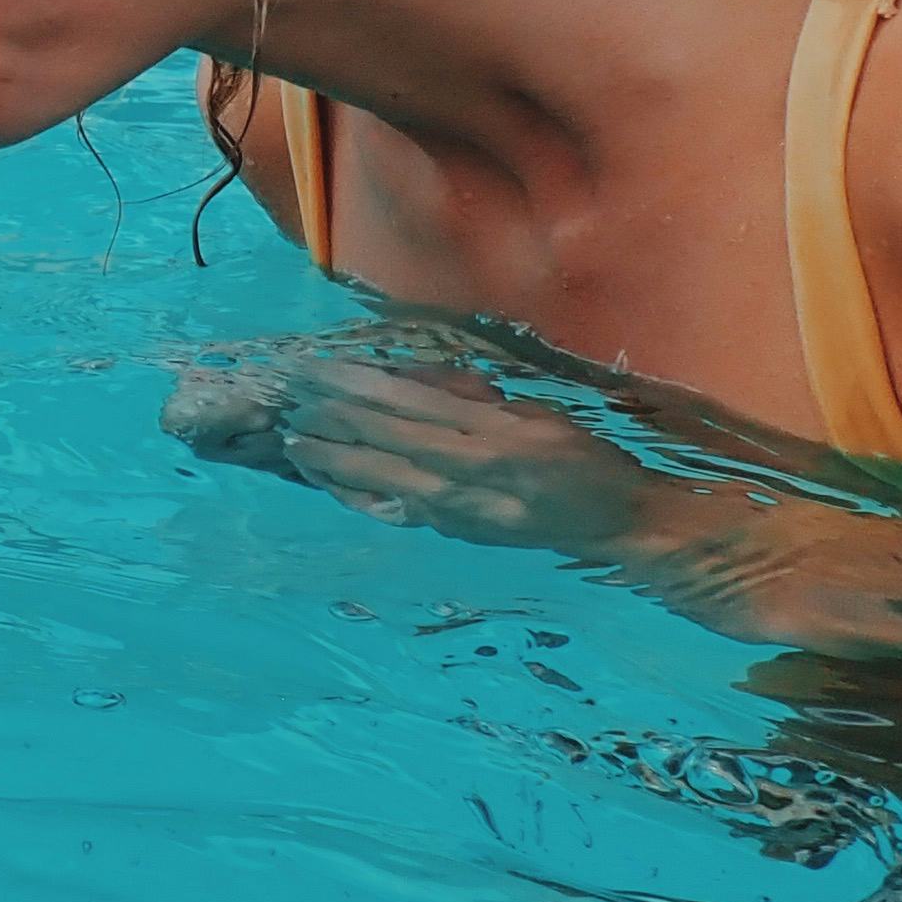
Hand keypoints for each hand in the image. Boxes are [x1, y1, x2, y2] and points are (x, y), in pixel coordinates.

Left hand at [265, 359, 661, 558]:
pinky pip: (393, 510)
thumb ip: (467, 394)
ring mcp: (461, 508)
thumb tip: (402, 377)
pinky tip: (323, 481)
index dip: (353, 385)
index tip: (312, 369)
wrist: (615, 522)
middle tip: (286, 399)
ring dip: (330, 458)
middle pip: (384, 438)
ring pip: (380, 477)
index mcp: (496, 429)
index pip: (408, 401)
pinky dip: (354, 493)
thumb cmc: (578, 456)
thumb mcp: (532, 410)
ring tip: (290, 440)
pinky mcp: (454, 532)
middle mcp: (473, 469)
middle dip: (330, 418)